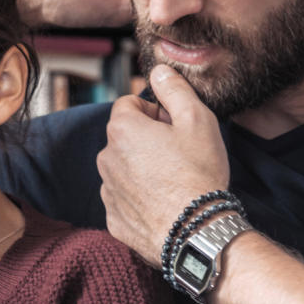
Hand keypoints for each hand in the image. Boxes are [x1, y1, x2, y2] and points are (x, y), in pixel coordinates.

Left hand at [97, 65, 231, 263]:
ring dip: (143, 168)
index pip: (129, 104)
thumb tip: (159, 71)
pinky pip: (125, 198)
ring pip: (124, 167)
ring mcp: (107, 191)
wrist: (195, 233)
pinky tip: (164, 204)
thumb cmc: (198, 173)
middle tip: (179, 155)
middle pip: (125, 136)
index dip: (156, 112)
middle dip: (148, 140)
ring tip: (173, 181)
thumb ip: (174, 89)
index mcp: (121, 130)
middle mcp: (105, 158)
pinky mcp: (113, 219)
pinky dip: (140, 198)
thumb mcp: (197, 120)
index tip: (174, 127)